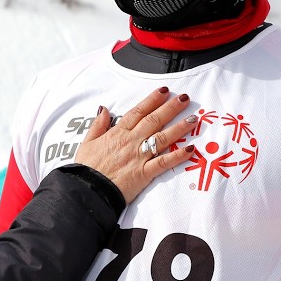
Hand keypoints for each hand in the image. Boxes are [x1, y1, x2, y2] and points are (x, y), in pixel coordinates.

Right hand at [73, 88, 194, 203]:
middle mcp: (131, 141)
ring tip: (193, 119)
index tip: (164, 91)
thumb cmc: (87, 168)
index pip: (138, 112)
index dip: (152, 100)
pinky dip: (177, 156)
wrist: (88, 190)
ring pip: (162, 138)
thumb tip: (103, 109)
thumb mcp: (87, 143)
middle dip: (171, 107)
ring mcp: (139, 156)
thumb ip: (98, 125)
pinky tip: (190, 149)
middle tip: (185, 98)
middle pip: (154, 120)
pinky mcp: (144, 173)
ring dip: (179, 127)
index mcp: (118, 133)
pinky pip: (164, 162)